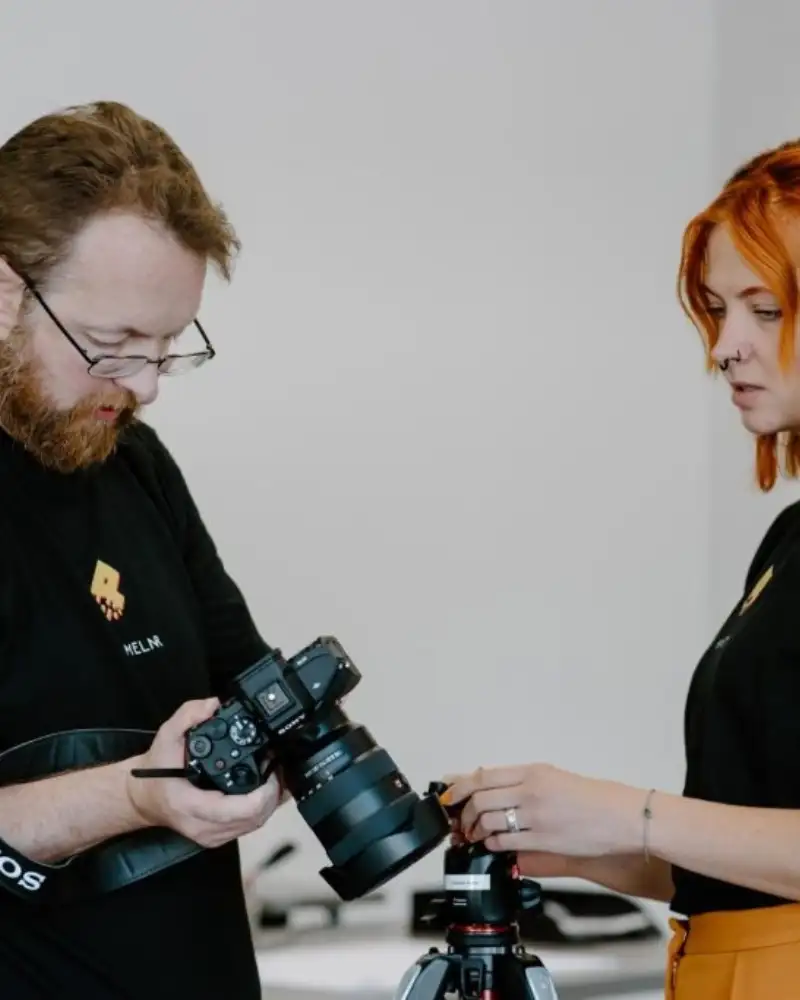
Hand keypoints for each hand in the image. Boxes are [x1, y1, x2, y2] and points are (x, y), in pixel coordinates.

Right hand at [126, 698, 282, 848]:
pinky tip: (264, 790)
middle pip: (255, 819)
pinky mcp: (216, 837)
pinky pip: (247, 827)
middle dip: (273, 793)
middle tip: (277, 767)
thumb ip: (188, 715)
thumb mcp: (166, 735)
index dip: (265, 791)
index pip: (240, 810)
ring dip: (270, 802)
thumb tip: (213, 704)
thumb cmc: (154, 770)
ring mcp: (211, 836)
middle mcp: (204, 826)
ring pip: (255, 825)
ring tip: (274, 775)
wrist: (141, 796)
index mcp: (192, 805)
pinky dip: (261, 809)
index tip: (272, 768)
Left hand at [442, 763, 643, 858]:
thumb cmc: (591, 798)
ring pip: (489, 821)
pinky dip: (493, 844)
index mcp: (532, 772)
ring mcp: (536, 816)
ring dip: (476, 830)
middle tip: (462, 821)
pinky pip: (506, 842)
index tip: (449, 796)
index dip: (459, 787)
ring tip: (476, 835)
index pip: (483, 776)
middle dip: (465, 812)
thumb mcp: (553, 777)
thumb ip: (522, 782)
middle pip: (481, 799)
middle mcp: (531, 791)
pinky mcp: (543, 840)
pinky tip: (493, 844)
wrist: (622, 816)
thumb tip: (490, 786)